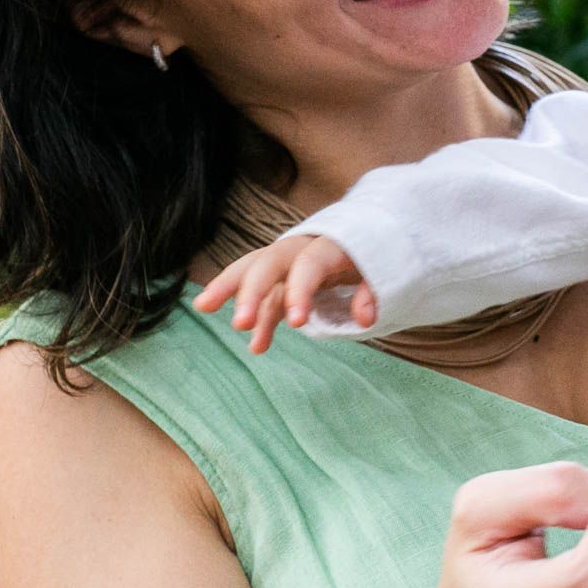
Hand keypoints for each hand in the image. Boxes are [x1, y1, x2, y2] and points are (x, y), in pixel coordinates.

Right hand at [190, 234, 374, 353]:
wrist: (369, 241)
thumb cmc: (374, 258)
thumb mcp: (383, 270)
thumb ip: (374, 290)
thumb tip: (365, 316)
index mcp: (328, 245)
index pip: (308, 264)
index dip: (300, 290)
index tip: (297, 323)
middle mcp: (301, 250)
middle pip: (269, 263)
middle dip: (251, 290)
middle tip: (239, 322)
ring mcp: (288, 264)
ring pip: (253, 271)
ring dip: (230, 289)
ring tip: (203, 307)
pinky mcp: (283, 281)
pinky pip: (266, 298)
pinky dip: (260, 320)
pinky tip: (257, 346)